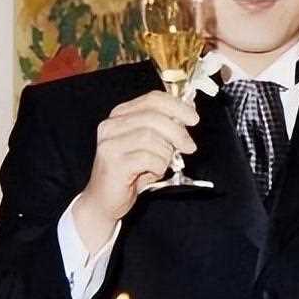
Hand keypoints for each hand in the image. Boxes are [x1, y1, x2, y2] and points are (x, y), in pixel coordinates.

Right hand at [73, 91, 198, 249]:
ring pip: (153, 138)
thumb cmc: (131, 171)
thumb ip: (165, 127)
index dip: (177, 106)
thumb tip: (190, 110)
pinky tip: (152, 172)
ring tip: (161, 164)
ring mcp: (109, 143)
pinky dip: (159, 167)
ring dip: (166, 154)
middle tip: (190, 147)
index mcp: (120, 115)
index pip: (153, 99)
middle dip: (178, 132)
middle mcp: (111, 125)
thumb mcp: (151, 144)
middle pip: (154, 117)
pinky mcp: (113, 162)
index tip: (194, 118)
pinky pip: (149, 158)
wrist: (104, 199)